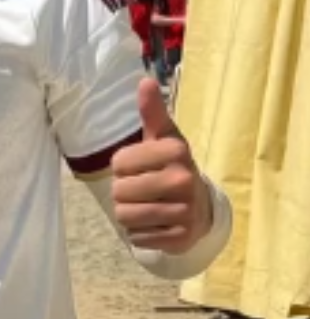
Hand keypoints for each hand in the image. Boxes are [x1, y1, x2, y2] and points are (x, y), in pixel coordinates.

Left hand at [111, 79, 211, 253]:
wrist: (199, 209)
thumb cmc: (172, 167)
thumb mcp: (163, 138)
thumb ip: (152, 113)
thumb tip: (145, 81)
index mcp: (176, 150)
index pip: (118, 163)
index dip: (122, 168)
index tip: (140, 167)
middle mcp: (184, 179)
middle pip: (119, 191)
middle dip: (124, 193)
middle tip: (143, 191)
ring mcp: (184, 210)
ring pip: (125, 216)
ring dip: (129, 214)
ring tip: (148, 207)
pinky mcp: (180, 237)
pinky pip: (137, 237)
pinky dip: (140, 233)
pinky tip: (156, 224)